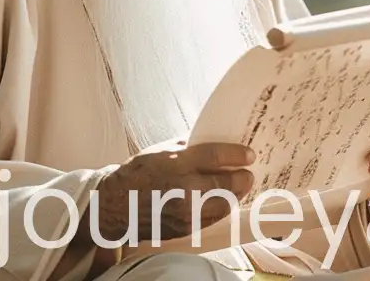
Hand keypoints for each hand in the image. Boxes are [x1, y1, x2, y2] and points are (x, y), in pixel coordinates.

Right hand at [89, 141, 254, 259]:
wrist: (120, 205)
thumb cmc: (138, 172)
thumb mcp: (160, 150)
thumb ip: (186, 147)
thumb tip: (210, 141)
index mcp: (177, 163)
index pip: (215, 156)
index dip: (236, 154)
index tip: (249, 154)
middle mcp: (185, 188)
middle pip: (225, 182)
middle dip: (242, 177)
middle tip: (248, 172)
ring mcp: (188, 211)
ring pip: (224, 203)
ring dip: (235, 193)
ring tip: (238, 186)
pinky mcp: (188, 227)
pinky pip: (213, 216)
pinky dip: (221, 206)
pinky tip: (223, 199)